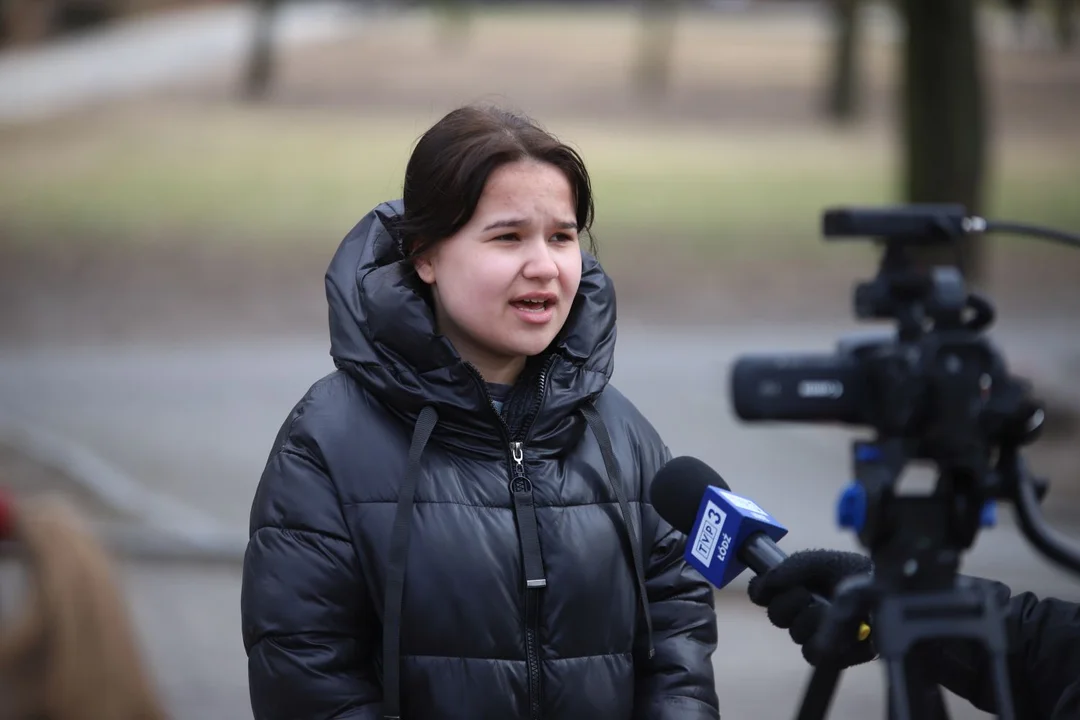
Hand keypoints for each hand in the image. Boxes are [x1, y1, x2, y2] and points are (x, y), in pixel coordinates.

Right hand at [747, 549, 875, 667]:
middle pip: (775, 615)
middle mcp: (803, 612)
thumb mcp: (825, 561)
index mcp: (796, 588)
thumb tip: (767, 581)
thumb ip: (794, 566)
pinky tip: (840, 627)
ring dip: (810, 618)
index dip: (761, 590)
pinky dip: (823, 640)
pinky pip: (813, 653)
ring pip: (795, 633)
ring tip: (831, 609)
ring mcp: (818, 635)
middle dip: (788, 601)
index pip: (763, 593)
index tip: (768, 586)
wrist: (893, 591)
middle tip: (806, 593)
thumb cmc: (860, 574)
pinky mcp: (834, 655)